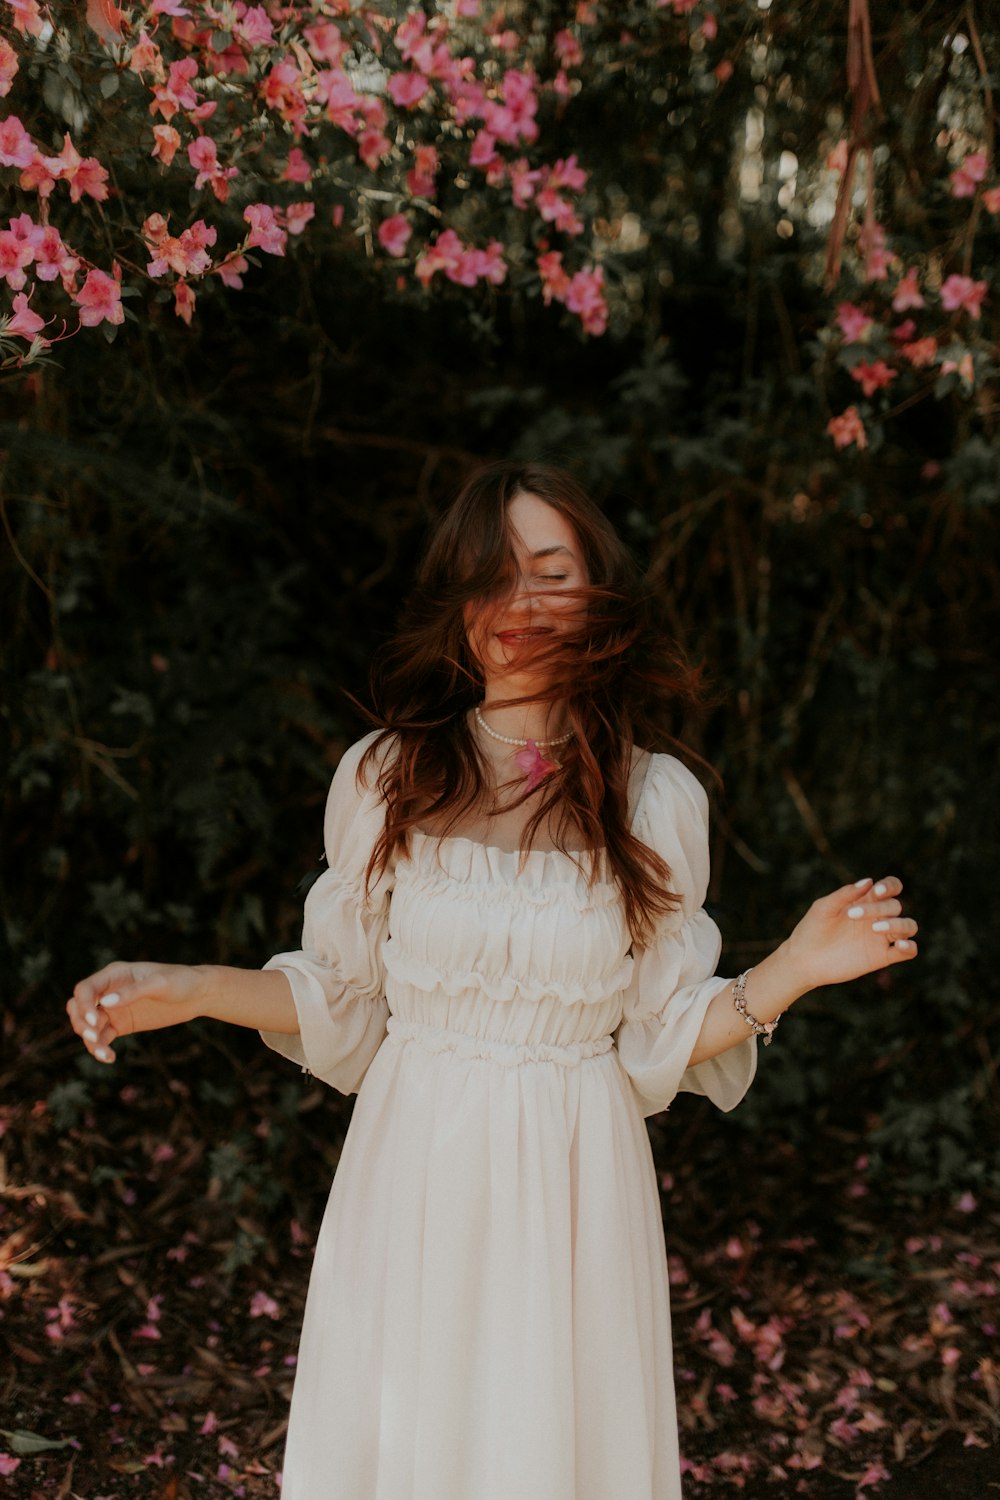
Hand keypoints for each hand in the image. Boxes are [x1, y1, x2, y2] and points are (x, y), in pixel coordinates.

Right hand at [67, 960, 204, 1064]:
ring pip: (87, 1026)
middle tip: (95, 1036)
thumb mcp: (159, 984)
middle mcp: (109, 991)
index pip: (85, 989)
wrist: (198, 995)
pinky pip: (102, 1038)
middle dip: (81, 1023)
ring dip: (90, 1040)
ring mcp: (114, 1009)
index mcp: (115, 975)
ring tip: (106, 1054)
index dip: (83, 1005)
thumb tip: (105, 1003)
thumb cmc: (180, 981)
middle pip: (78, 1008)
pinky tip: (110, 1058)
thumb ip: (133, 992)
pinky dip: (100, 1048)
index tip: (94, 1021)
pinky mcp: (121, 1025)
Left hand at [782, 876, 917, 992]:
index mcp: (865, 901)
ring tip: (875, 929)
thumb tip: (869, 881)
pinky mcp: (882, 957)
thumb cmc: (811, 929)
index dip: (890, 886)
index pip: (891, 887)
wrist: (803, 960)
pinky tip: (898, 945)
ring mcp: (881, 938)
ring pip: (908, 926)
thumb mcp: (824, 908)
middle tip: (852, 915)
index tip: (876, 892)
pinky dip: (909, 947)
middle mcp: (877, 917)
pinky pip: (908, 951)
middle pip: (895, 906)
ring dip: (898, 925)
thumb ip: (845, 894)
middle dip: (879, 908)